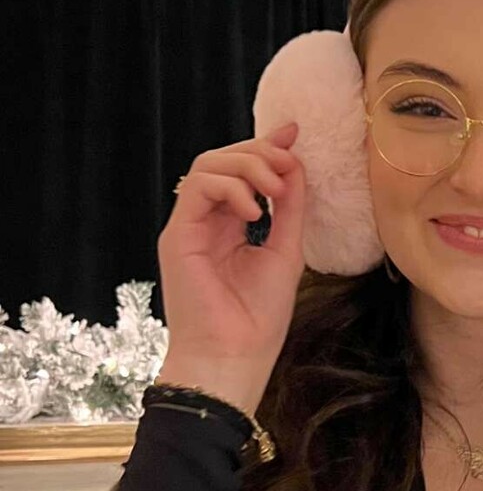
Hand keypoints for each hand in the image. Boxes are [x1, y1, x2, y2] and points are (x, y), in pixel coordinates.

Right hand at [157, 123, 306, 394]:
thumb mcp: (286, 252)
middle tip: (288, 165)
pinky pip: (198, 186)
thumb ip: (290, 209)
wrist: (233, 357)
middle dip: (260, 152)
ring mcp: (188, 226)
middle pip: (223, 160)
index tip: (294, 134)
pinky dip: (231, 188)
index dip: (266, 147)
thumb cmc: (257, 319)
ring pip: (208, 165)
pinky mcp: (177, 235)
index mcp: (229, 226)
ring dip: (248, 166)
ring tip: (275, 191)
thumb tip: (297, 166)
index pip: (241, 173)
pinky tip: (256, 212)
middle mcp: (205, 222)